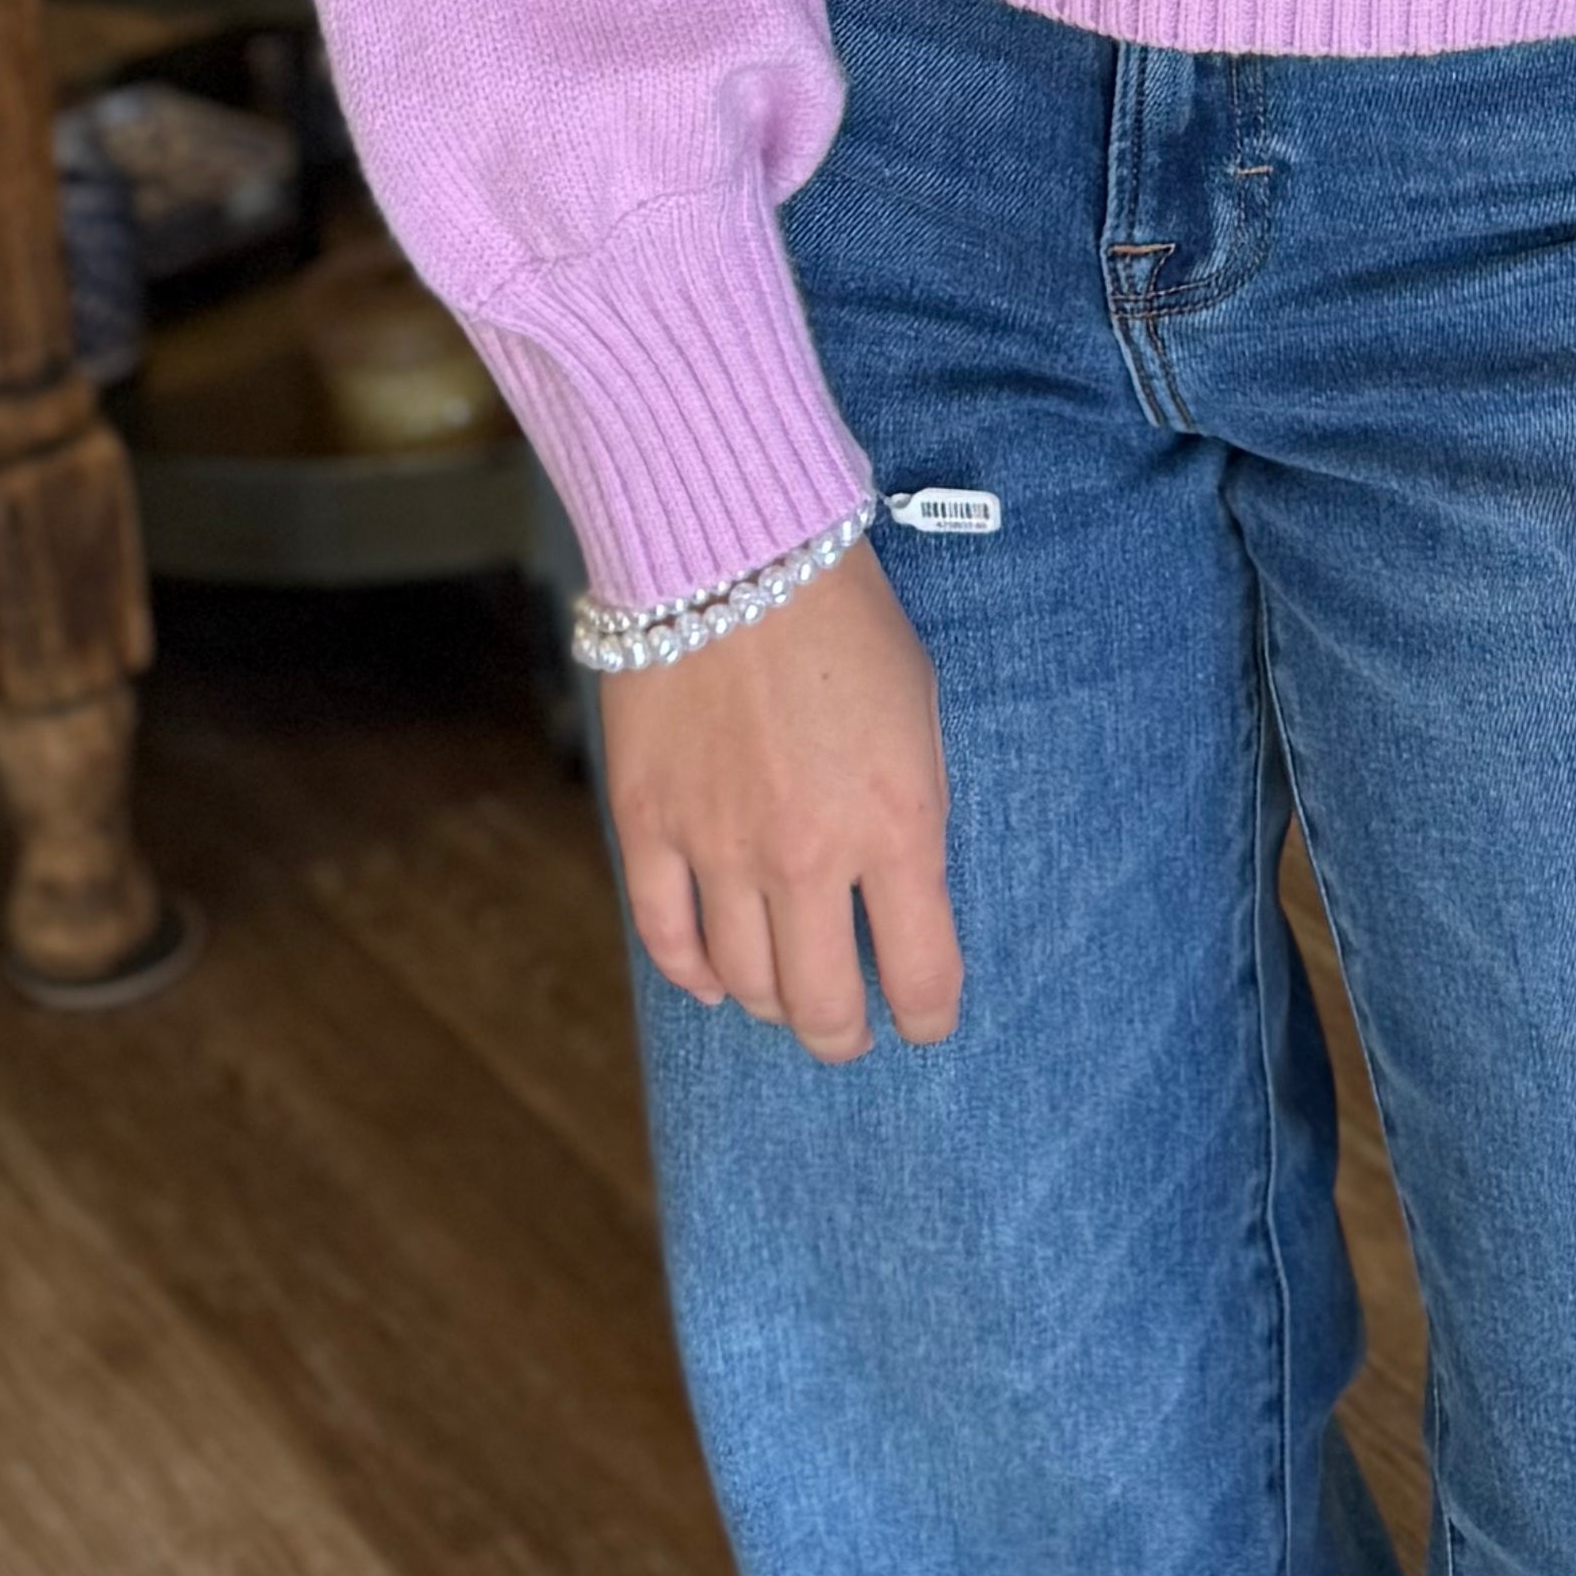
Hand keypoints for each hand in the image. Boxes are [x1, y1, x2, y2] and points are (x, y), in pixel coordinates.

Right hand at [603, 538, 962, 1064]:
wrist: (733, 542)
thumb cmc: (843, 616)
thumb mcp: (919, 711)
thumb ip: (910, 812)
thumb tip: (900, 891)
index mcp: (896, 824)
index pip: (921, 978)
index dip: (927, 1017)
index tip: (924, 1020)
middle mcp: (808, 854)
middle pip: (822, 1007)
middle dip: (844, 1034)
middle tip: (850, 1029)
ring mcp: (719, 845)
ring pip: (745, 983)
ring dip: (772, 1003)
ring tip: (786, 994)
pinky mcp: (649, 823)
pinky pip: (667, 937)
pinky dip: (695, 972)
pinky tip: (716, 976)